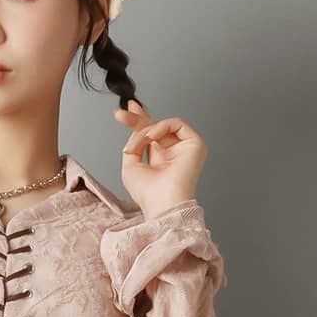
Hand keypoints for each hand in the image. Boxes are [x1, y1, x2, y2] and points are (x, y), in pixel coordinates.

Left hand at [112, 99, 206, 216]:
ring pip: (162, 125)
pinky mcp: (195, 144)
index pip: (151, 136)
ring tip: (135, 145)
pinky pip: (176, 123)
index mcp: (160, 160)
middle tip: (122, 116)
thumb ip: (133, 144)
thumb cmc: (147, 193)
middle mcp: (173, 153)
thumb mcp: (131, 165)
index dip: (139, 121)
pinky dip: (160, 127)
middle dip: (137, 119)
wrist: (162, 203)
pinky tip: (151, 137)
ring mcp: (185, 148)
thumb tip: (136, 128)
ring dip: (144, 131)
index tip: (124, 113)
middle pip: (156, 127)